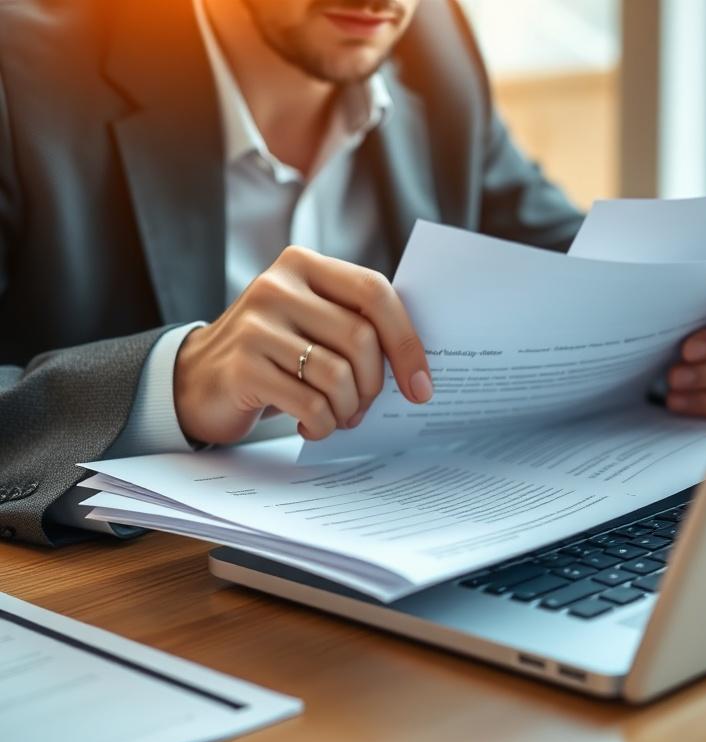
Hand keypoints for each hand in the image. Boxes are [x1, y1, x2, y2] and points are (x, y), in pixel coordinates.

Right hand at [173, 246, 432, 443]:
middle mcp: (277, 286)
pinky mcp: (241, 366)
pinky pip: (309, 403)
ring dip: (348, 409)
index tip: (422, 386)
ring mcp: (255, 324)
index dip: (407, 342)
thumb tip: (419, 366)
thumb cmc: (274, 354)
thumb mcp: (310, 322)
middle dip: (374, 385)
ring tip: (338, 417)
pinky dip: (322, 424)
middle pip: (360, 338)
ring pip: (338, 375)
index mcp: (304, 265)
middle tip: (365, 408)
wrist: (197, 379)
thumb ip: (354, 324)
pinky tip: (312, 425)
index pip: (375, 292)